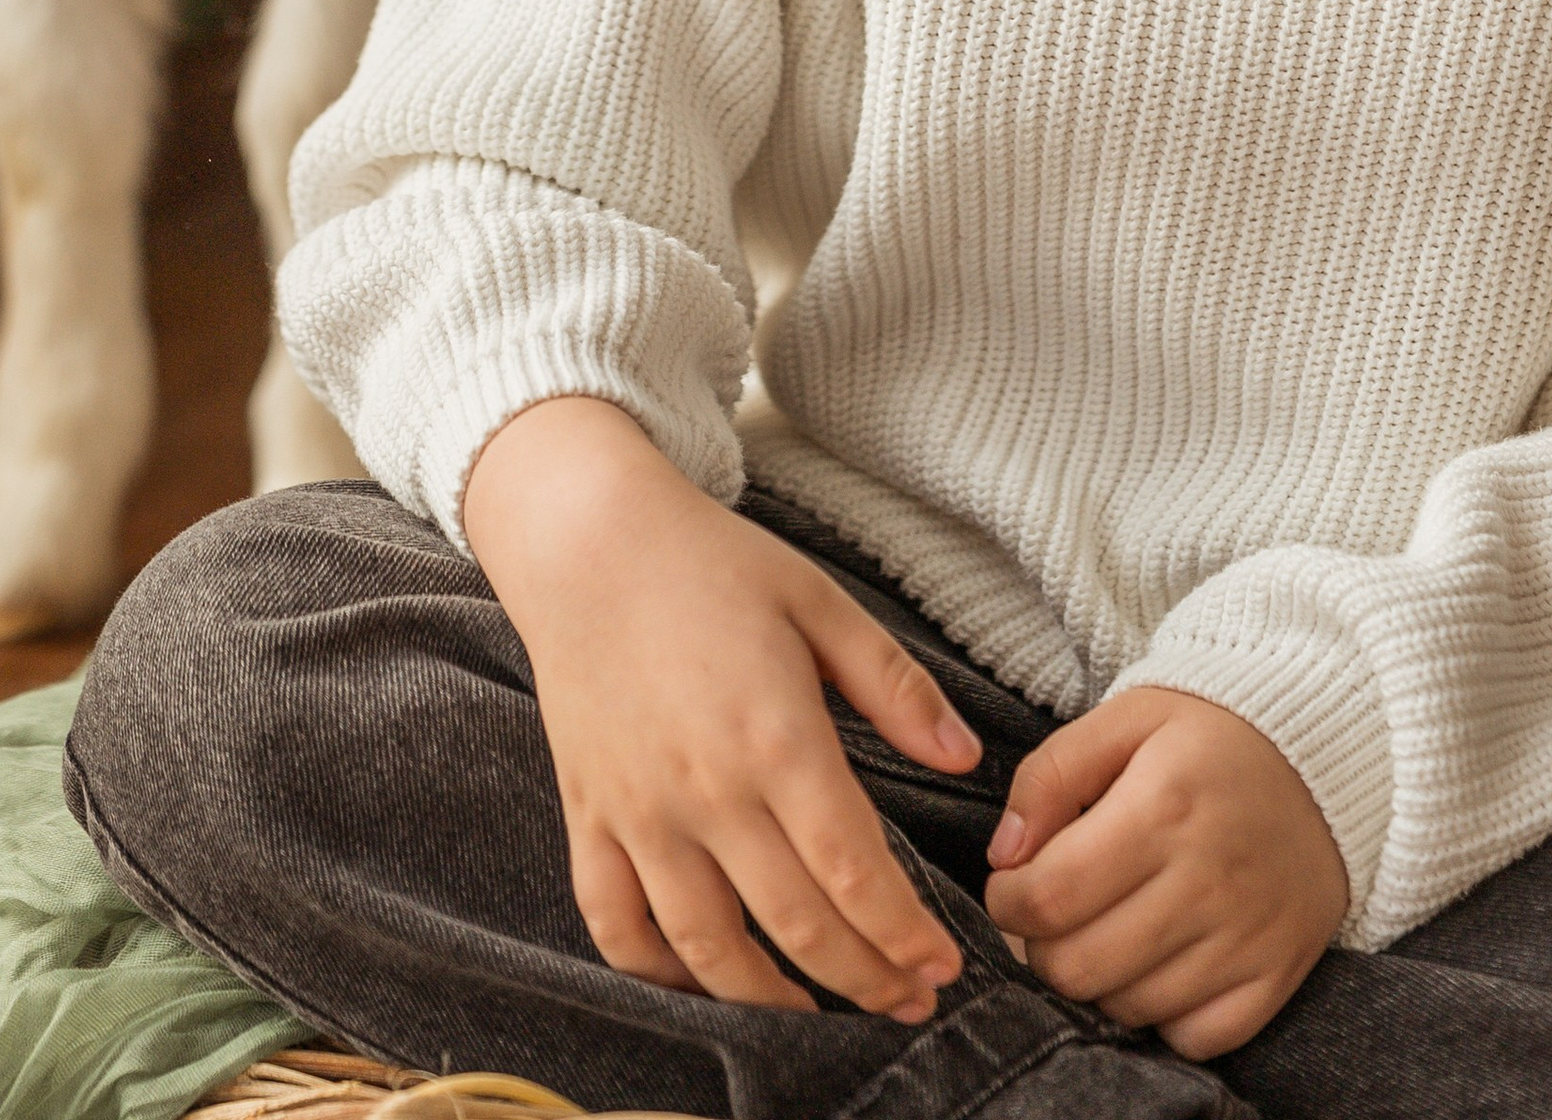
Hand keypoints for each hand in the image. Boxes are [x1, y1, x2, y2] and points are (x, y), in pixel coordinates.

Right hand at [462, 395, 982, 1022]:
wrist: (584, 538)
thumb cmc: (710, 564)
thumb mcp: (818, 600)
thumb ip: (895, 686)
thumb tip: (966, 761)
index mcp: (776, 736)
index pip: (854, 873)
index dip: (905, 935)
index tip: (943, 968)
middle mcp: (706, 789)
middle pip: (795, 925)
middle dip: (863, 979)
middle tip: (906, 1002)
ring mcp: (639, 811)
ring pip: (708, 947)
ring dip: (771, 1000)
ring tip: (820, 1013)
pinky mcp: (588, 814)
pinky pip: (615, 924)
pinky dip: (656, 972)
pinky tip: (702, 982)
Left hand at [983, 687, 1346, 1057]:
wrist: (1326, 761)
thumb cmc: (1210, 737)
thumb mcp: (1127, 718)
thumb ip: (1050, 775)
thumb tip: (1005, 855)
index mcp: (1162, 806)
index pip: (1050, 897)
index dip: (1008, 903)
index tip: (1011, 886)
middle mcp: (1207, 880)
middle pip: (1079, 967)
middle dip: (1041, 949)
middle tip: (1050, 916)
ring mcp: (1247, 936)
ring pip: (1128, 1008)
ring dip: (1097, 980)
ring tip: (1104, 930)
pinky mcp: (1277, 974)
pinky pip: (1193, 1037)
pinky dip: (1161, 1015)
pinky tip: (1156, 964)